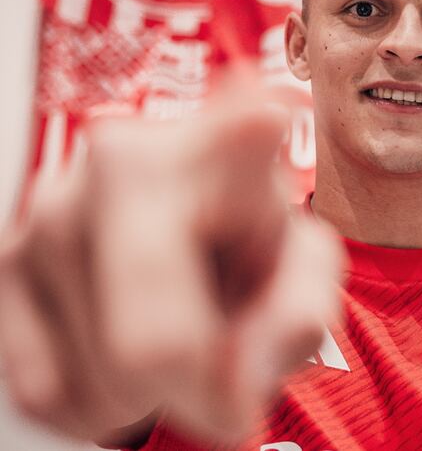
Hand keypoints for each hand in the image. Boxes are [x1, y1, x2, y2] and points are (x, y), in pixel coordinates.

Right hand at [0, 74, 343, 444]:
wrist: (174, 235)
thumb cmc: (245, 250)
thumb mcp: (297, 275)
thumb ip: (296, 314)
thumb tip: (236, 377)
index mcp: (225, 149)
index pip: (240, 132)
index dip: (251, 129)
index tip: (267, 114)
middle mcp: (123, 161)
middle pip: (153, 345)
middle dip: (197, 388)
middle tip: (221, 359)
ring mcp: (49, 207)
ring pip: (100, 385)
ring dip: (149, 392)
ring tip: (172, 322)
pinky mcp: (2, 258)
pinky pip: (47, 393)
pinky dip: (97, 402)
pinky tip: (122, 343)